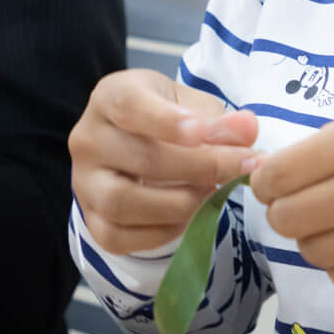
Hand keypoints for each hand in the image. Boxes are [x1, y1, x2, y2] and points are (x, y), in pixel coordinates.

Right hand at [69, 68, 261, 253]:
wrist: (138, 146)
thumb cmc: (168, 119)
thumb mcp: (194, 107)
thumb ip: (221, 121)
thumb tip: (248, 130)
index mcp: (110, 97)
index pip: (130, 106)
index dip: (166, 121)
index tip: (202, 132)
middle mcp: (88, 138)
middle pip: (139, 158)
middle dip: (199, 167)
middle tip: (242, 167)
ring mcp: (85, 182)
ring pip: (123, 202)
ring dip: (178, 203)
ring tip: (212, 192)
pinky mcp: (91, 220)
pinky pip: (120, 236)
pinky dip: (161, 232)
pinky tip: (189, 217)